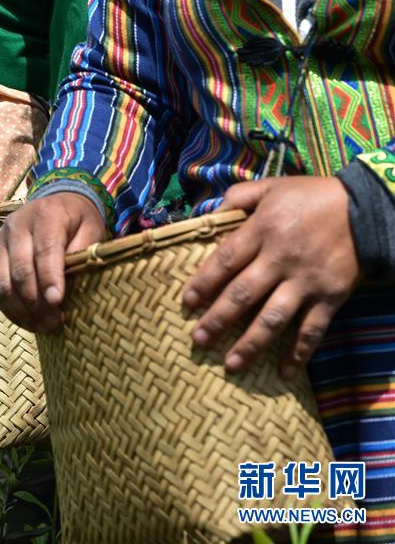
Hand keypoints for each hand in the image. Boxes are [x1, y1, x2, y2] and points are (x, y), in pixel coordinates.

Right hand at [0, 192, 105, 331]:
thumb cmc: (77, 223)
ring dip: (21, 311)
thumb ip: (83, 253)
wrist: (54, 202)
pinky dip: (9, 309)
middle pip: (20, 271)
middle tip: (54, 322)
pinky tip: (28, 321)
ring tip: (43, 326)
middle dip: (37, 302)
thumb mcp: (91, 230)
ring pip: (3, 284)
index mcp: (45, 215)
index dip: (49, 278)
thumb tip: (72, 285)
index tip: (57, 302)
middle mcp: (16, 225)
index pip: (44, 250)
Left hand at [184, 176, 360, 378]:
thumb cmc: (314, 197)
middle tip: (198, 340)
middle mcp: (281, 258)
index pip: (224, 260)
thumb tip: (209, 214)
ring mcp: (306, 280)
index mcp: (263, 229)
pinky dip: (300, 353)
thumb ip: (238, 197)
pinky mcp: (331, 296)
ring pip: (273, 318)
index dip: (203, 283)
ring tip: (230, 364)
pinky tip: (284, 372)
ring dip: (250, 344)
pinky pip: (312, 329)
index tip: (188, 303)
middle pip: (242, 294)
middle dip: (217, 319)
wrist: (369, 209)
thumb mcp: (273, 186)